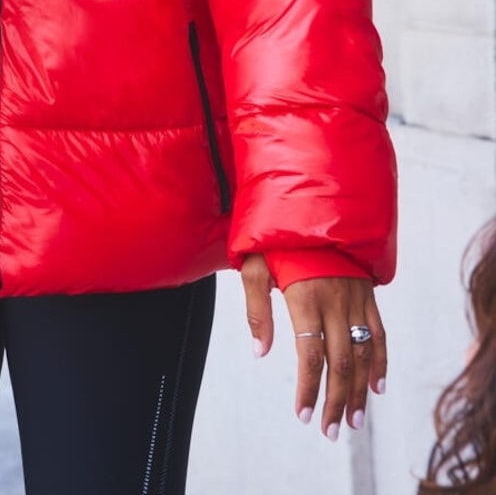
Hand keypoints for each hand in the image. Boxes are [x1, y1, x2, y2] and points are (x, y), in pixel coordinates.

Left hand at [241, 253, 386, 439]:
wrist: (311, 202)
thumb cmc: (276, 237)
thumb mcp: (253, 266)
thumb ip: (256, 310)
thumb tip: (260, 352)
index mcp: (305, 297)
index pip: (310, 355)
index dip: (308, 388)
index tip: (302, 414)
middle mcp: (335, 301)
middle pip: (340, 362)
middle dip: (335, 400)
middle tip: (329, 430)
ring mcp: (354, 297)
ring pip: (363, 353)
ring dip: (359, 390)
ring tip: (353, 420)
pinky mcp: (367, 293)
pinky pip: (378, 332)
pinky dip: (381, 361)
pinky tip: (378, 386)